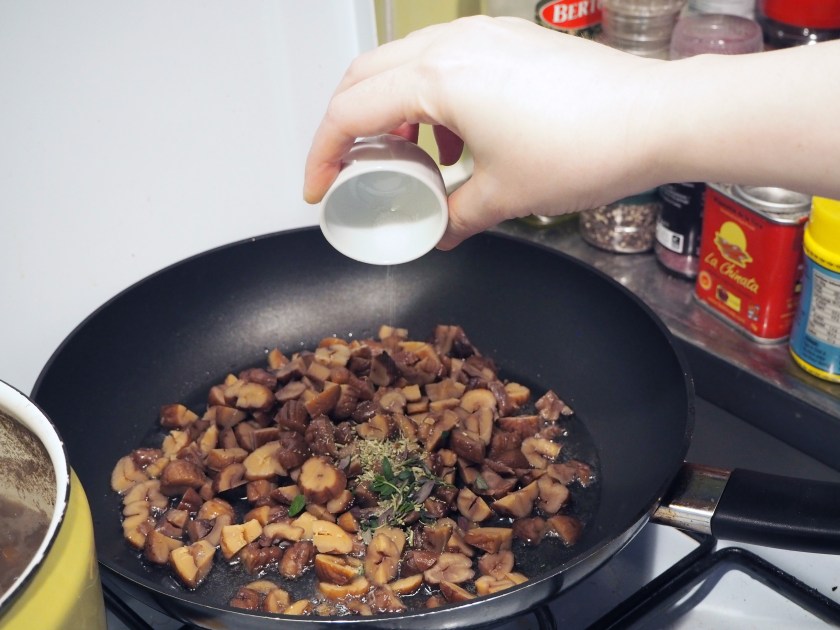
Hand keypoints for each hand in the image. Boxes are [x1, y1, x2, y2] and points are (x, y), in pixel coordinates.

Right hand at [303, 16, 664, 248]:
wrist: (656, 117)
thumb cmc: (587, 146)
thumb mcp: (504, 197)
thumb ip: (456, 216)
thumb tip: (439, 229)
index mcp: (438, 78)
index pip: (350, 112)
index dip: (322, 154)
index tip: (319, 186)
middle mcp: (452, 43)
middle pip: (364, 78)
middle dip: (346, 127)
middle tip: (350, 169)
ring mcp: (482, 35)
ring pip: (402, 65)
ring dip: (390, 112)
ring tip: (408, 159)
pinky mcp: (508, 39)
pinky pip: (444, 61)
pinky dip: (430, 99)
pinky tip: (454, 139)